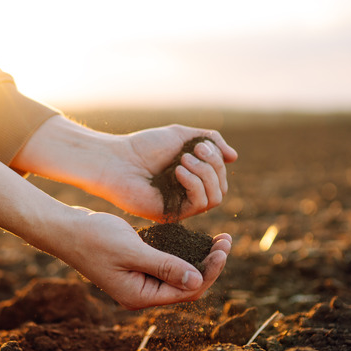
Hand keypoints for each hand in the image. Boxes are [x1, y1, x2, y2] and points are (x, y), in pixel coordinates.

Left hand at [11, 117, 237, 221]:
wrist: (117, 160)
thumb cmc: (144, 147)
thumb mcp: (182, 135)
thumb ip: (210, 141)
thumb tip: (234, 157)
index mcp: (192, 178)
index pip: (220, 176)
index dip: (217, 160)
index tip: (199, 145)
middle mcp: (188, 195)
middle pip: (221, 188)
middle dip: (213, 166)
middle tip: (193, 151)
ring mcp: (181, 206)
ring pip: (215, 198)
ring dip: (205, 174)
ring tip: (183, 160)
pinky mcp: (172, 215)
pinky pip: (199, 204)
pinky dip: (194, 184)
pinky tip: (178, 171)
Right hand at [56, 211, 231, 309]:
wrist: (65, 230)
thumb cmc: (94, 238)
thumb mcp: (132, 250)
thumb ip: (164, 266)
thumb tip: (198, 280)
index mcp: (140, 296)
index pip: (187, 291)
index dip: (210, 272)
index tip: (223, 248)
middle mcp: (142, 293)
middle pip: (187, 286)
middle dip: (210, 265)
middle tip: (226, 240)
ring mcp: (139, 281)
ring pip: (180, 275)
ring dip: (200, 259)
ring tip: (219, 239)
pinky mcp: (137, 267)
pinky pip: (168, 265)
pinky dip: (184, 253)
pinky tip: (196, 239)